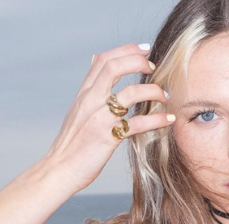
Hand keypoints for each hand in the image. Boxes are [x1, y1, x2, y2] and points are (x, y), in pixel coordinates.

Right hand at [43, 43, 174, 192]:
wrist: (59, 169)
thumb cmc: (71, 142)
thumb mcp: (77, 108)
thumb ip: (90, 86)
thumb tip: (95, 59)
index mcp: (84, 94)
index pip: (103, 60)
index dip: (126, 50)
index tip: (144, 49)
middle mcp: (90, 101)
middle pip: (114, 67)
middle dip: (138, 62)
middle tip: (154, 68)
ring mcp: (99, 118)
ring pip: (130, 93)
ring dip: (153, 91)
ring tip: (165, 96)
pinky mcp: (108, 137)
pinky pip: (137, 124)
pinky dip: (157, 120)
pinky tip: (168, 120)